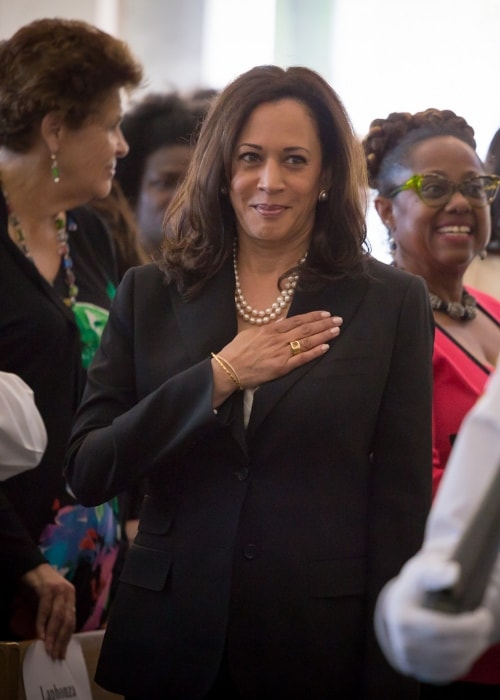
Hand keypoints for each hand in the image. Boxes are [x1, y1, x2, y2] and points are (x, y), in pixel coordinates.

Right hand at [20, 563, 75, 658]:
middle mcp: (68, 592)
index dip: (67, 638)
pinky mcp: (47, 588)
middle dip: (61, 640)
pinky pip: (45, 609)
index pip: (72, 621)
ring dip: (52, 635)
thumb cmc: (40, 586)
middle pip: (67, 620)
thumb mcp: (51, 601)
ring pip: (58, 616)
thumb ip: (55, 614)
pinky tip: (39, 635)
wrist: (31, 566)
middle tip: (55, 655)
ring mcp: (58, 590)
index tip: (62, 653)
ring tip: (48, 649)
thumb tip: (54, 636)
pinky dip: (42, 624)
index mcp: (71, 596)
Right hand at [213, 311, 341, 399]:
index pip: (297, 320)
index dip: (313, 316)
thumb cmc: (236, 351)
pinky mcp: (281, 367)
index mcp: (270, 329)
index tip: (326, 314)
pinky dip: (314, 352)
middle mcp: (278, 339)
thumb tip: (281, 321)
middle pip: (306, 329)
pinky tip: (325, 347)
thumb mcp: (250, 333)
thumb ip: (268, 328)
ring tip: (336, 331)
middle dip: (323, 324)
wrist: (228, 369)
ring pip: (306, 342)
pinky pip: (301, 359)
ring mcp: (281, 353)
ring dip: (323, 335)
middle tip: (339, 320)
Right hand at [375, 553, 494, 682]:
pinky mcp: (418, 672)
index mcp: (403, 618)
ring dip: (474, 650)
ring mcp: (410, 661)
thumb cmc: (416, 586)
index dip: (469, 625)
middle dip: (476, 637)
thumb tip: (454, 573)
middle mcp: (402, 643)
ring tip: (481, 633)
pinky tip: (470, 647)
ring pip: (453, 663)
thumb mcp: (423, 572)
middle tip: (487, 622)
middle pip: (450, 649)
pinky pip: (449, 673)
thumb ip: (437, 571)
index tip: (483, 613)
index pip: (441, 629)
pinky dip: (465, 662)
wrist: (398, 607)